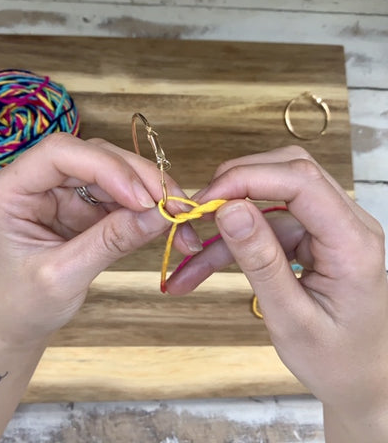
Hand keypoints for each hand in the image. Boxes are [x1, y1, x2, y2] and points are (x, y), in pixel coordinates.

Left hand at [0, 133, 200, 346]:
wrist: (20, 321)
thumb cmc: (25, 303)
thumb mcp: (64, 276)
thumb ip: (110, 242)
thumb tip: (160, 215)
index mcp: (11, 190)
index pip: (60, 154)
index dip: (107, 168)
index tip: (144, 200)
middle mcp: (37, 180)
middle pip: (95, 157)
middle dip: (140, 178)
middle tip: (176, 206)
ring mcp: (63, 190)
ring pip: (116, 172)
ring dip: (151, 192)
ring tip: (179, 218)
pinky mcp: (84, 204)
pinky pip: (122, 195)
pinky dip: (147, 208)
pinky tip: (166, 223)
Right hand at [166, 146, 386, 437]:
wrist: (361, 378)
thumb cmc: (336, 359)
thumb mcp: (291, 318)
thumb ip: (261, 261)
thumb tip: (228, 209)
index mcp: (352, 242)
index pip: (301, 182)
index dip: (248, 179)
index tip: (205, 199)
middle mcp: (344, 223)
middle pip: (288, 172)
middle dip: (236, 184)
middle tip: (197, 211)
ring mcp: (326, 228)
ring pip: (267, 201)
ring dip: (225, 225)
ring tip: (189, 257)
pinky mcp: (308, 238)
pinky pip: (263, 227)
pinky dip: (230, 245)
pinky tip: (199, 269)